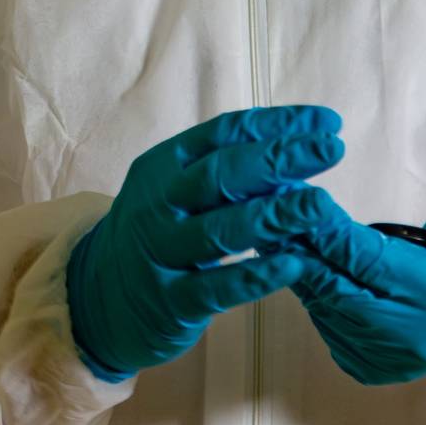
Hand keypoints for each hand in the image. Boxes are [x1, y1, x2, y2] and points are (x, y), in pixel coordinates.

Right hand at [66, 105, 345, 380]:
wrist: (94, 300)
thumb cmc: (155, 235)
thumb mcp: (173, 191)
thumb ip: (222, 172)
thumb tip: (295, 147)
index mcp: (163, 166)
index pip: (225, 134)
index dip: (278, 125)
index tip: (326, 122)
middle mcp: (157, 204)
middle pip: (222, 174)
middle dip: (280, 159)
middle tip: (331, 149)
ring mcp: (160, 253)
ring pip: (221, 229)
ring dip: (275, 214)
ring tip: (321, 205)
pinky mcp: (169, 302)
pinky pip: (217, 287)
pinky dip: (257, 274)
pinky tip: (295, 263)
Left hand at [287, 183, 425, 384]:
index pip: (375, 262)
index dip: (335, 236)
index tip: (303, 204)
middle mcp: (415, 337)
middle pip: (343, 291)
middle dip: (305, 254)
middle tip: (271, 218)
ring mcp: (392, 360)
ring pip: (330, 312)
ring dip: (302, 275)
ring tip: (275, 236)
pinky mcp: (374, 370)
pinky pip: (330, 330)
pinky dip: (314, 299)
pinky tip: (299, 270)